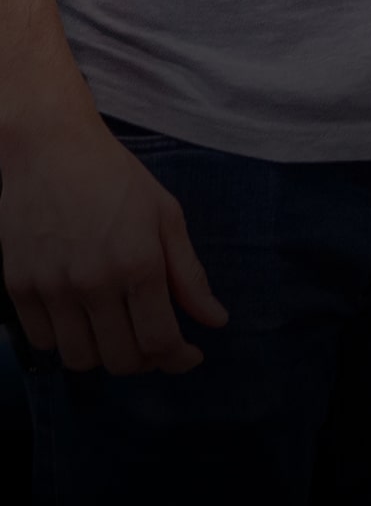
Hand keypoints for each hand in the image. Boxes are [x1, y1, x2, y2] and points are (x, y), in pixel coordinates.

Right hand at [0, 113, 226, 374]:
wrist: (49, 145)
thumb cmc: (114, 176)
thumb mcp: (165, 215)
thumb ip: (190, 274)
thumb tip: (216, 321)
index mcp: (138, 262)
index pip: (160, 342)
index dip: (178, 359)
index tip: (187, 354)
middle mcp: (94, 281)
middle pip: (122, 360)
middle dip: (145, 359)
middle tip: (151, 338)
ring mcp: (52, 287)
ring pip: (80, 360)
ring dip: (103, 354)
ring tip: (114, 327)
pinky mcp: (19, 286)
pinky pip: (44, 342)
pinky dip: (64, 340)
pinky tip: (79, 315)